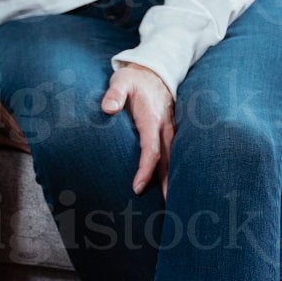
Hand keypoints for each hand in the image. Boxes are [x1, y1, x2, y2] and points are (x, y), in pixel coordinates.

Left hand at [102, 62, 174, 196]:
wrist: (154, 71)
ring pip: (173, 159)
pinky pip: (173, 154)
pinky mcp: (170, 131)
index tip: (137, 186)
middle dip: (165, 184)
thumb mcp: (121, 81)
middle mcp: (165, 128)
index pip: (151, 150)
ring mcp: (170, 130)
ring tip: (169, 204)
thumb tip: (108, 109)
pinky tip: (169, 184)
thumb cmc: (134, 78)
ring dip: (171, 181)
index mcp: (152, 119)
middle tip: (165, 209)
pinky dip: (172, 170)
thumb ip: (114, 94)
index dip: (145, 170)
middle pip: (168, 161)